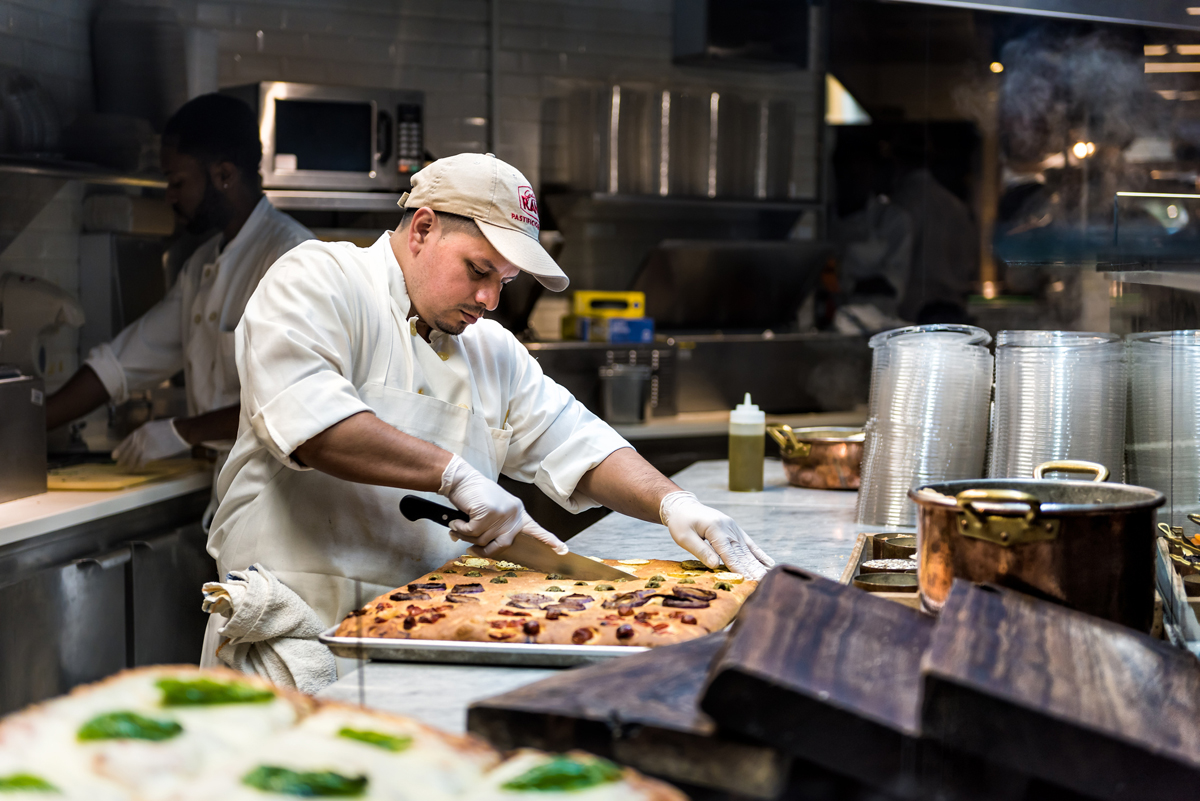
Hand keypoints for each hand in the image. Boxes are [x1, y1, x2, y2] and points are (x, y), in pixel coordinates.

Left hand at [112, 418, 190, 469]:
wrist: (182, 431)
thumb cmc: (175, 429)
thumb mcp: (158, 427)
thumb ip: (150, 434)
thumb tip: (147, 442)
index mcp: (142, 429)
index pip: (128, 440)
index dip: (121, 448)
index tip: (115, 454)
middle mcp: (140, 437)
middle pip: (129, 449)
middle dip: (123, 458)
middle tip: (118, 464)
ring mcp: (144, 445)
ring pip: (133, 457)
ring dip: (130, 464)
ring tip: (127, 469)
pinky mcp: (150, 453)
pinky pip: (141, 461)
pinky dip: (140, 466)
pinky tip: (139, 469)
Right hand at [438, 455, 567, 556]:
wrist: (461, 479)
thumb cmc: (473, 496)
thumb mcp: (490, 512)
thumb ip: (492, 529)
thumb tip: (479, 548)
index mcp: (517, 512)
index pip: (535, 529)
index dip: (548, 540)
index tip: (562, 550)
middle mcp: (513, 513)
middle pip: (502, 545)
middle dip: (483, 547)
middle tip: (470, 543)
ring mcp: (502, 513)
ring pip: (483, 540)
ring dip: (468, 534)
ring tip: (462, 521)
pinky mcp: (488, 513)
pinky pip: (472, 533)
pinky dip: (461, 529)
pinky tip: (458, 520)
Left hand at [660, 491, 774, 579]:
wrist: (683, 506)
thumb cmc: (681, 522)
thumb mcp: (684, 537)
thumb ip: (701, 551)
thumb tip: (716, 566)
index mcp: (715, 528)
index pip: (727, 552)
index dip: (737, 566)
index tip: (746, 579)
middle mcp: (728, 527)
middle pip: (741, 551)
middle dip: (751, 568)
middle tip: (761, 582)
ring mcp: (733, 528)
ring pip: (747, 549)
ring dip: (757, 564)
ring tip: (766, 577)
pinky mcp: (734, 530)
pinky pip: (749, 543)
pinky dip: (759, 554)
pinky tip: (769, 564)